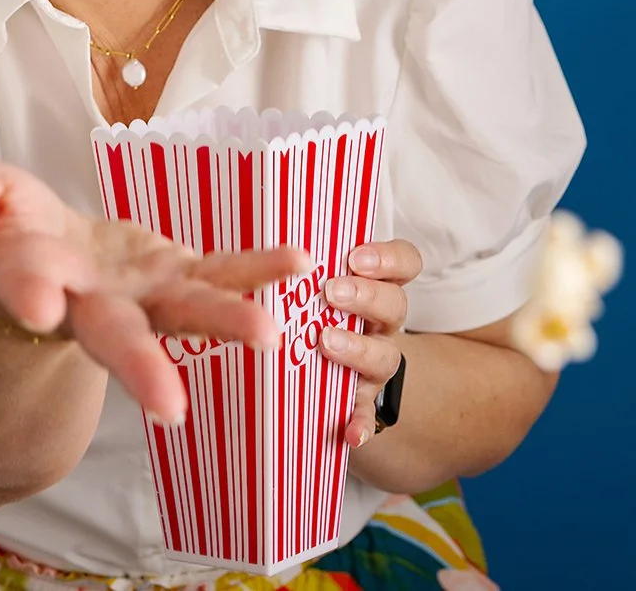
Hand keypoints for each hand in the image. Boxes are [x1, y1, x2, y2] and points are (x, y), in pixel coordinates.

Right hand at [0, 160, 309, 426]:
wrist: (42, 261)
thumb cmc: (1, 234)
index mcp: (28, 282)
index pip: (26, 292)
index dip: (29, 295)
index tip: (38, 304)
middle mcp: (88, 304)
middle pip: (112, 337)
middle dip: (138, 368)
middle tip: (169, 407)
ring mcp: (138, 296)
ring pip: (180, 316)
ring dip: (223, 324)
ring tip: (270, 335)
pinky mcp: (172, 276)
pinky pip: (219, 273)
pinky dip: (256, 269)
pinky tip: (298, 261)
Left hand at [318, 239, 421, 448]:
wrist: (323, 375)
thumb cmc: (310, 313)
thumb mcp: (313, 284)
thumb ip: (303, 265)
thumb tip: (268, 240)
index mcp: (373, 287)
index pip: (404, 263)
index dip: (388, 258)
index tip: (354, 256)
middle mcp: (381, 325)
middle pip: (395, 305)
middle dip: (367, 296)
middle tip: (332, 292)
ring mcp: (375, 365)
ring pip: (386, 356)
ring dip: (360, 349)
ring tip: (327, 342)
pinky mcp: (361, 403)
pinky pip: (368, 415)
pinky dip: (361, 424)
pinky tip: (350, 433)